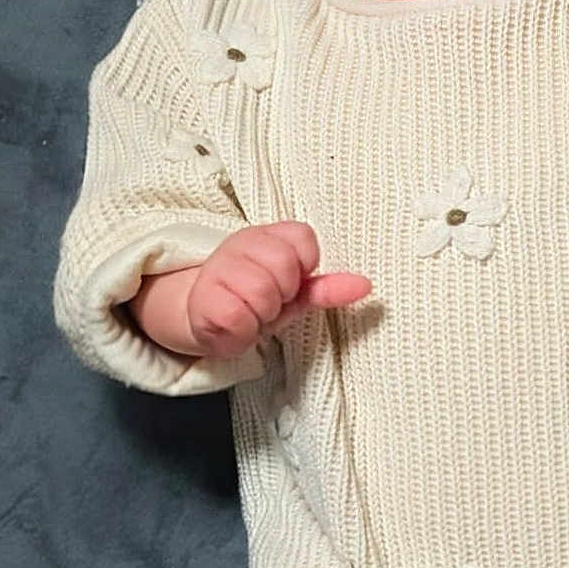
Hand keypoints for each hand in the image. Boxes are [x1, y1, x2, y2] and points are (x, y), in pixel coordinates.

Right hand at [185, 222, 370, 358]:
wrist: (205, 318)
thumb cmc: (254, 302)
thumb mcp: (295, 294)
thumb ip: (327, 288)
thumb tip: (365, 286)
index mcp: (268, 237)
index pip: (303, 238)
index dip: (303, 266)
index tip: (290, 282)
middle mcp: (241, 244)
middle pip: (283, 265)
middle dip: (282, 294)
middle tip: (269, 301)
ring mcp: (219, 268)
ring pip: (261, 292)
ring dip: (262, 314)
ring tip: (251, 313)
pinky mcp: (203, 299)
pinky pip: (238, 317)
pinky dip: (243, 330)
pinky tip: (236, 324)